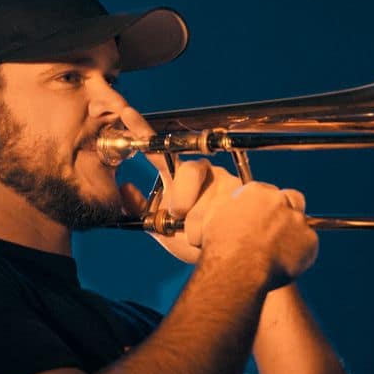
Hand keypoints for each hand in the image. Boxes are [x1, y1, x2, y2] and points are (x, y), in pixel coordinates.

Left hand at [110, 106, 220, 263]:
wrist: (228, 259)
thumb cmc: (195, 242)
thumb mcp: (163, 229)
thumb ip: (142, 210)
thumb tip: (125, 187)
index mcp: (182, 179)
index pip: (160, 153)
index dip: (143, 132)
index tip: (126, 114)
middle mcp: (206, 173)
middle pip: (191, 170)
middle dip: (183, 196)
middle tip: (180, 215)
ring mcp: (228, 181)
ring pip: (210, 192)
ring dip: (200, 218)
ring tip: (203, 235)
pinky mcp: (248, 192)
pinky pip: (231, 205)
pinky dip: (221, 223)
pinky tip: (223, 231)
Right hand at [199, 181, 318, 291]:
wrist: (237, 270)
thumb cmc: (221, 248)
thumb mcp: (215, 218)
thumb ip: (230, 206)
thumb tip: (235, 206)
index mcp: (256, 192)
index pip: (267, 192)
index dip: (265, 206)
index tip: (262, 218)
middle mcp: (279, 201)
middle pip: (291, 198)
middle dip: (287, 210)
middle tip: (278, 229)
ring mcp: (296, 220)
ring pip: (300, 223)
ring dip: (293, 233)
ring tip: (277, 253)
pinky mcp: (309, 240)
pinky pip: (308, 245)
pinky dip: (300, 253)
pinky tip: (284, 263)